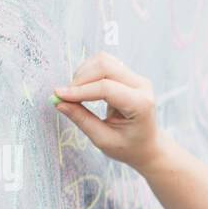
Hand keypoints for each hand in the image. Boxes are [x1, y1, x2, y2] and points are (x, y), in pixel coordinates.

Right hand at [53, 52, 164, 171]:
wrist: (149, 146)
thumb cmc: (129, 147)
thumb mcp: (104, 140)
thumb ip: (82, 120)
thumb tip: (59, 102)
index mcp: (141, 104)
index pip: (106, 88)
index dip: (80, 90)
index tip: (58, 96)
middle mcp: (142, 86)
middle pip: (105, 66)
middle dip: (80, 79)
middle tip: (65, 96)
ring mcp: (137, 78)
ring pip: (103, 60)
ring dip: (83, 73)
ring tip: (75, 94)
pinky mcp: (129, 75)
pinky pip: (105, 64)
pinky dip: (89, 72)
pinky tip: (84, 89)